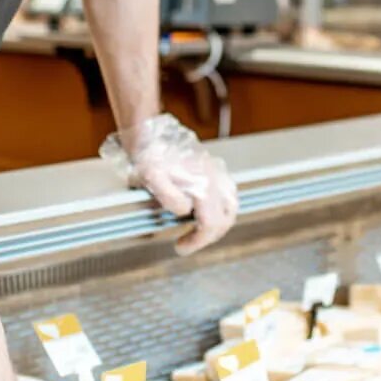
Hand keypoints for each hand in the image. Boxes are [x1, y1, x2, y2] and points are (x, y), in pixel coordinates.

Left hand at [106, 115, 238, 255]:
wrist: (150, 133)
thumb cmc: (149, 157)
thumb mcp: (152, 178)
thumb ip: (170, 199)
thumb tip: (184, 211)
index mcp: (202, 184)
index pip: (210, 224)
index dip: (197, 241)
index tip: (180, 247)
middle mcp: (214, 179)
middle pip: (225, 219)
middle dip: (207, 237)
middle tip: (188, 242)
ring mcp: (217, 172)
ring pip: (231, 206)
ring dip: (219, 224)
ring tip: (200, 231)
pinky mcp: (214, 168)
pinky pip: (229, 193)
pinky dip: (223, 208)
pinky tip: (208, 212)